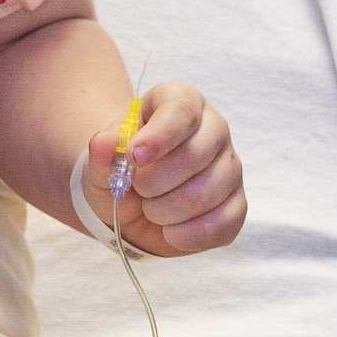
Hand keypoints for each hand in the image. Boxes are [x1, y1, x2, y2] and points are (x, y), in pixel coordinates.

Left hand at [86, 81, 244, 255]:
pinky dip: (188, 234)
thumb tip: (103, 143)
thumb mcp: (101, 160)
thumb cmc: (122, 170)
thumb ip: (100, 152)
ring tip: (151, 208)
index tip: (134, 158)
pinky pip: (223, 223)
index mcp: (181, 102)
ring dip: (166, 211)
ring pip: (206, 193)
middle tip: (138, 189)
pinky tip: (169, 230)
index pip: (181, 110)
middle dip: (154, 183)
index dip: (158, 137)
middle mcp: (214, 129)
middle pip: (194, 155)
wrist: (131, 202)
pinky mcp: (236, 204)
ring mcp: (230, 167)